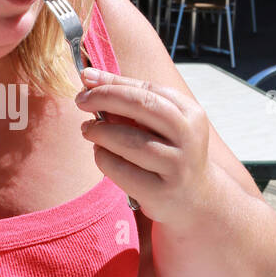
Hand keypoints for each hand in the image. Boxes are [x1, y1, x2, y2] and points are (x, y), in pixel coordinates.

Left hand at [76, 68, 212, 227]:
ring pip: (128, 140)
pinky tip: (99, 153)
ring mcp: (176, 166)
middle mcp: (187, 137)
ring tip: (88, 130)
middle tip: (80, 100)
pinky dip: (103, 157)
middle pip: (140, 105)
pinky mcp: (160, 192)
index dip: (113, 82)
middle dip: (105, 98)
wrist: (194, 198)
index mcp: (190, 113)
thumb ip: (132, 104)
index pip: (147, 89)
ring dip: (100, 131)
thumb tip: (91, 80)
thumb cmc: (169, 153)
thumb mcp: (161, 126)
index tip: (87, 78)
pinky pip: (121, 169)